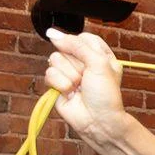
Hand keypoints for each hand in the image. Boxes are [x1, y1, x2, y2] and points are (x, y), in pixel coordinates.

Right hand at [44, 29, 127, 143]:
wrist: (98, 121)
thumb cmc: (105, 95)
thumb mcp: (99, 63)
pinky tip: (70, 94)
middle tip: (86, 79)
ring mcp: (69, 73)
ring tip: (79, 88)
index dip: (83, 47)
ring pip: (55, 59)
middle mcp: (84, 63)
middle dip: (77, 65)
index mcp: (100, 56)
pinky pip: (49, 73)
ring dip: (69, 76)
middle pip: (66, 47)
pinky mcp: (57, 84)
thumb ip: (77, 45)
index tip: (91, 60)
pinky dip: (60, 84)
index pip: (83, 37)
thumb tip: (52, 34)